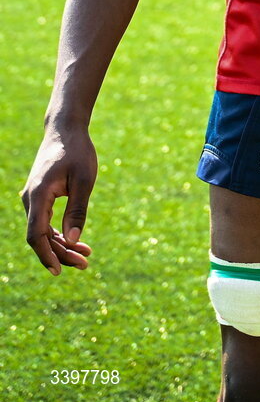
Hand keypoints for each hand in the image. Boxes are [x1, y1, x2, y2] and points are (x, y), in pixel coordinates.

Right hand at [22, 128, 97, 274]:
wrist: (66, 130)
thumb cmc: (78, 151)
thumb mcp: (84, 180)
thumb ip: (77, 210)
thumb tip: (73, 240)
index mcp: (38, 195)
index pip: (36, 235)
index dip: (47, 255)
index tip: (59, 271)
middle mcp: (30, 199)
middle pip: (40, 236)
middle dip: (60, 253)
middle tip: (85, 264)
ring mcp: (33, 198)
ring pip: (42, 231)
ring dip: (61, 245)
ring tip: (85, 256)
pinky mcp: (40, 196)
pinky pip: (45, 221)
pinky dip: (59, 232)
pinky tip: (75, 241)